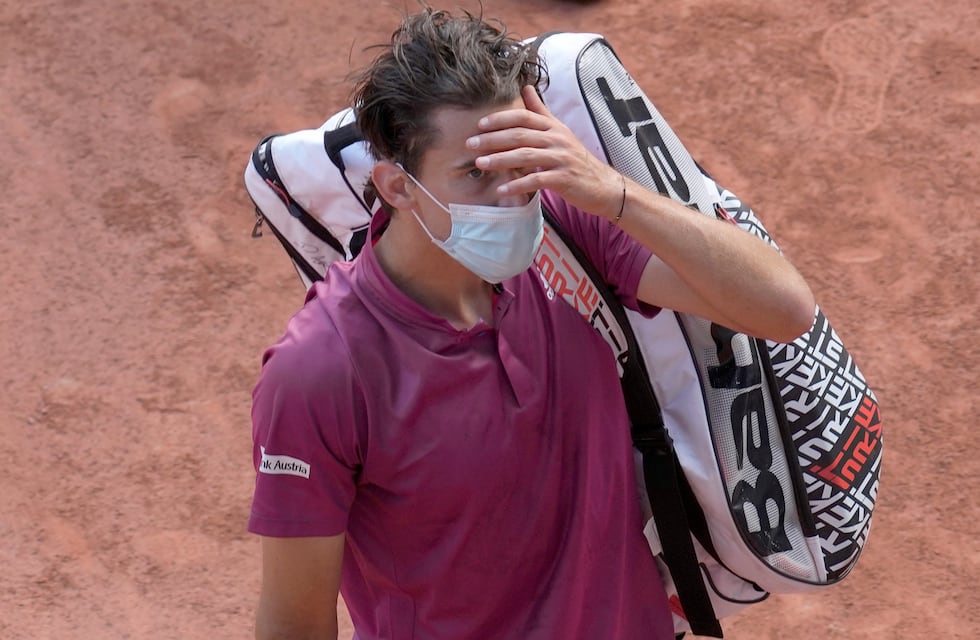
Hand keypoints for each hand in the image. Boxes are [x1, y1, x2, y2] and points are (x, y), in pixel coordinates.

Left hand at [468, 85, 623, 219]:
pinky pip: (536, 180)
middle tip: (470, 144)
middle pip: (521, 135)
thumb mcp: (559, 131)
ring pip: (526, 156)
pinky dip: (517, 185)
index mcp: (553, 127)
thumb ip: (540, 111)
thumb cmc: (576, 159)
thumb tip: (526, 87)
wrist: (603, 185)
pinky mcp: (564, 179)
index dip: (501, 119)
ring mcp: (561, 159)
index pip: (524, 117)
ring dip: (500, 160)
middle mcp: (557, 139)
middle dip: (493, 139)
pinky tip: (501, 190)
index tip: (480, 124)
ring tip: (480, 164)